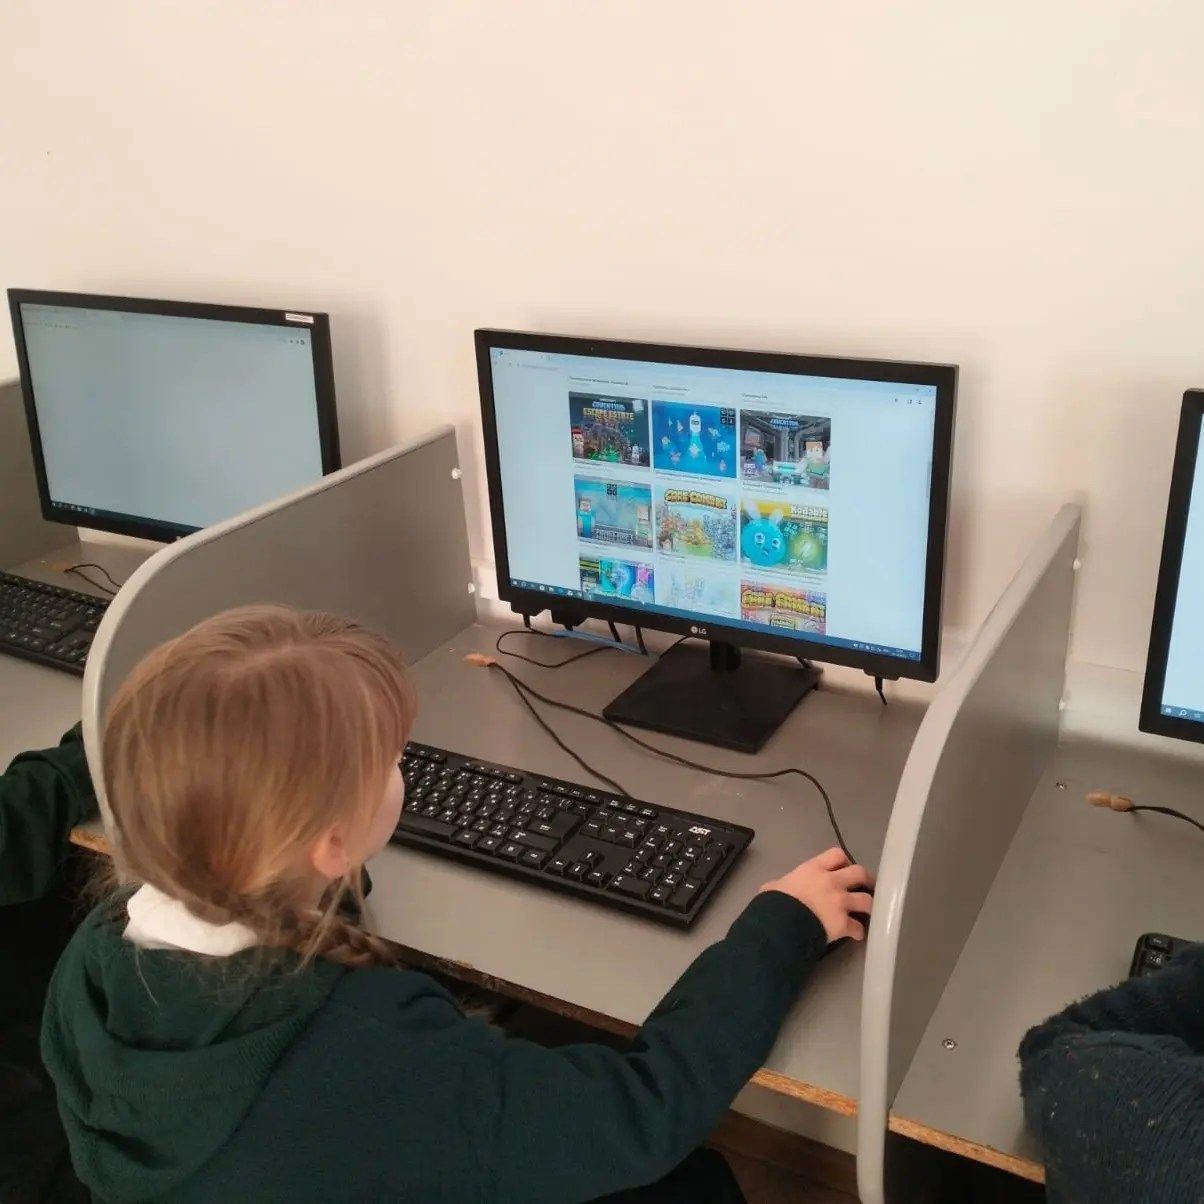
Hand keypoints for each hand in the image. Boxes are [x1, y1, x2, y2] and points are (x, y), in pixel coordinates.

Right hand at [758, 847, 874, 942]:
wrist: (780, 924)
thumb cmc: (775, 902)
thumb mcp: (774, 886)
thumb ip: (781, 884)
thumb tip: (775, 888)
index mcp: (814, 869)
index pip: (837, 855)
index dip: (844, 861)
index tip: (844, 868)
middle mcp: (832, 882)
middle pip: (859, 873)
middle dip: (866, 879)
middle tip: (866, 886)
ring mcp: (840, 903)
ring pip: (866, 900)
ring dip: (868, 906)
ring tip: (867, 911)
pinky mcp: (843, 923)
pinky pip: (858, 928)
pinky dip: (858, 932)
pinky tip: (855, 934)